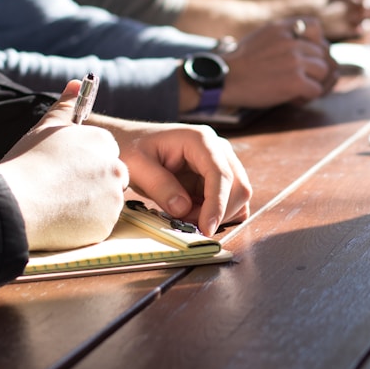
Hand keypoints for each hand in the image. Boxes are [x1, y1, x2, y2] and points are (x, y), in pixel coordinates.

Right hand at [0, 80, 128, 250]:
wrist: (16, 202)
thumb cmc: (28, 162)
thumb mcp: (46, 128)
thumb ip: (66, 106)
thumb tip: (77, 83)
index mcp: (103, 142)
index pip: (105, 152)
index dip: (85, 163)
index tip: (66, 170)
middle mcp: (115, 167)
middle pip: (111, 176)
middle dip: (93, 183)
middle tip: (62, 189)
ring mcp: (113, 197)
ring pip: (106, 201)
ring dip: (89, 204)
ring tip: (58, 203)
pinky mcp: (107, 224)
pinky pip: (99, 224)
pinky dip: (85, 224)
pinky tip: (61, 219)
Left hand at [92, 119, 251, 236]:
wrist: (131, 142)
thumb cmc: (132, 148)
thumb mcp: (137, 166)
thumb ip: (160, 186)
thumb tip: (183, 209)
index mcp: (200, 140)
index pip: (221, 174)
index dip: (217, 204)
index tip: (206, 228)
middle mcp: (218, 149)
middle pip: (238, 186)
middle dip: (218, 212)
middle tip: (187, 224)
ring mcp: (220, 162)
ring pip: (238, 196)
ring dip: (217, 215)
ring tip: (185, 216)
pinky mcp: (217, 177)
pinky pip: (230, 201)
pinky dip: (217, 214)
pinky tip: (194, 214)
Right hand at [220, 17, 338, 107]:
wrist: (224, 79)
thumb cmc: (241, 63)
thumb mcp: (262, 37)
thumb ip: (284, 36)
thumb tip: (309, 48)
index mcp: (282, 27)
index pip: (315, 27)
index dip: (315, 42)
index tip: (305, 54)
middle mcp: (292, 41)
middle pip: (322, 53)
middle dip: (315, 68)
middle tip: (300, 78)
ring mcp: (295, 61)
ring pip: (324, 72)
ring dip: (313, 83)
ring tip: (296, 89)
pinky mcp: (295, 81)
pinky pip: (316, 90)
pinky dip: (306, 97)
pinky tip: (292, 98)